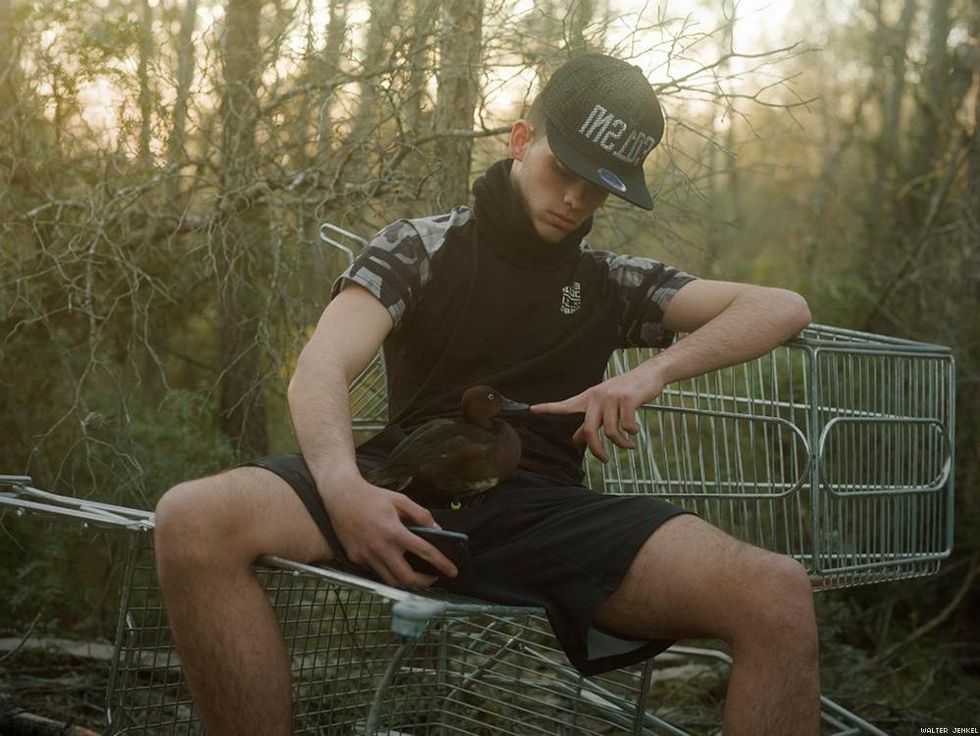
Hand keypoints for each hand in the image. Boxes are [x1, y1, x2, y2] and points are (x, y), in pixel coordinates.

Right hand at [322, 476, 457, 587]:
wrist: (340, 497)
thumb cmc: (371, 497)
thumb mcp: (400, 499)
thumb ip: (420, 514)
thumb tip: (436, 529)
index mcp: (394, 531)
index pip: (424, 552)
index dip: (442, 563)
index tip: (453, 571)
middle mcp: (380, 547)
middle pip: (406, 578)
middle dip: (423, 582)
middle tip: (433, 578)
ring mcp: (366, 555)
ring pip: (389, 580)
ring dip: (405, 581)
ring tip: (415, 574)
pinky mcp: (355, 559)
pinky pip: (375, 572)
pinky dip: (387, 572)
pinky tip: (394, 564)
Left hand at [530, 366, 664, 462]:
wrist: (649, 374)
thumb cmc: (626, 391)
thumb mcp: (605, 405)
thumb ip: (590, 422)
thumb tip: (576, 439)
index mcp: (589, 398)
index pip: (565, 405)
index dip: (548, 408)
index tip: (531, 409)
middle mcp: (597, 396)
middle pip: (590, 430)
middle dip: (597, 450)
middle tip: (604, 460)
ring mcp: (611, 397)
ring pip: (611, 431)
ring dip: (622, 443)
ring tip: (629, 445)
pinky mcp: (627, 400)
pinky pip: (626, 426)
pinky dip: (632, 432)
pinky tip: (636, 430)